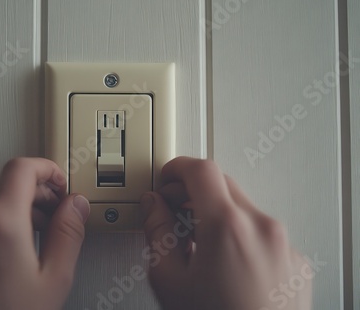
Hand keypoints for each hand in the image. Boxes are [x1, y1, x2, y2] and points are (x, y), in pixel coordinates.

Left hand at [0, 158, 89, 309]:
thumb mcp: (54, 279)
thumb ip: (69, 232)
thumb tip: (76, 205)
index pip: (22, 169)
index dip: (46, 169)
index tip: (59, 182)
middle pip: (2, 187)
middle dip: (32, 193)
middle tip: (54, 212)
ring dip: (9, 212)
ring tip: (32, 238)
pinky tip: (2, 260)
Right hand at [140, 157, 311, 309]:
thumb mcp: (169, 280)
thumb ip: (157, 231)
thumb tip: (153, 207)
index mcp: (228, 225)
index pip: (200, 170)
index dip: (176, 168)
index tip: (166, 178)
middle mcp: (263, 228)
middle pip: (223, 184)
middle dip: (193, 190)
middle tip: (172, 207)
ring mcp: (284, 244)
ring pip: (243, 208)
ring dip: (217, 214)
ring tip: (196, 243)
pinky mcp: (295, 262)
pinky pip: (263, 232)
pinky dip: (240, 235)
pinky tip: (223, 262)